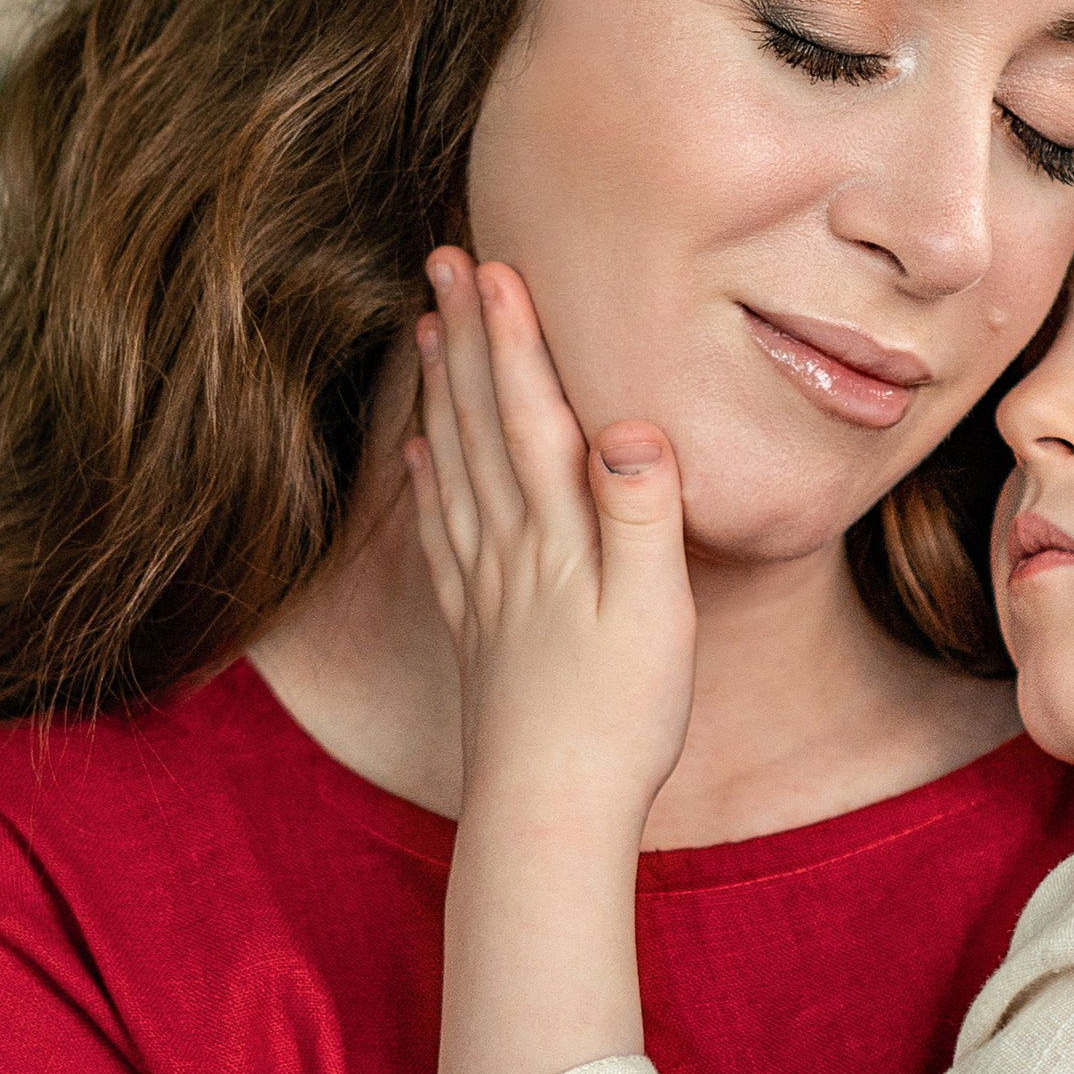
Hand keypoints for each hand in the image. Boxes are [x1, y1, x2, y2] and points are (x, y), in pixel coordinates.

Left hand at [407, 246, 693, 811]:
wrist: (550, 814)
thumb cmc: (617, 720)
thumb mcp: (655, 615)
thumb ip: (641, 516)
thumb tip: (630, 423)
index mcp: (560, 540)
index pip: (531, 415)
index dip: (513, 336)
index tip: (495, 261)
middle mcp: (513, 553)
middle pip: (481, 425)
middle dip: (464, 338)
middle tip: (441, 259)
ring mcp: (489, 592)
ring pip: (455, 469)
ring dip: (440, 394)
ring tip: (424, 329)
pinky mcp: (480, 633)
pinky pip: (445, 539)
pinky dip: (429, 485)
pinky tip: (418, 458)